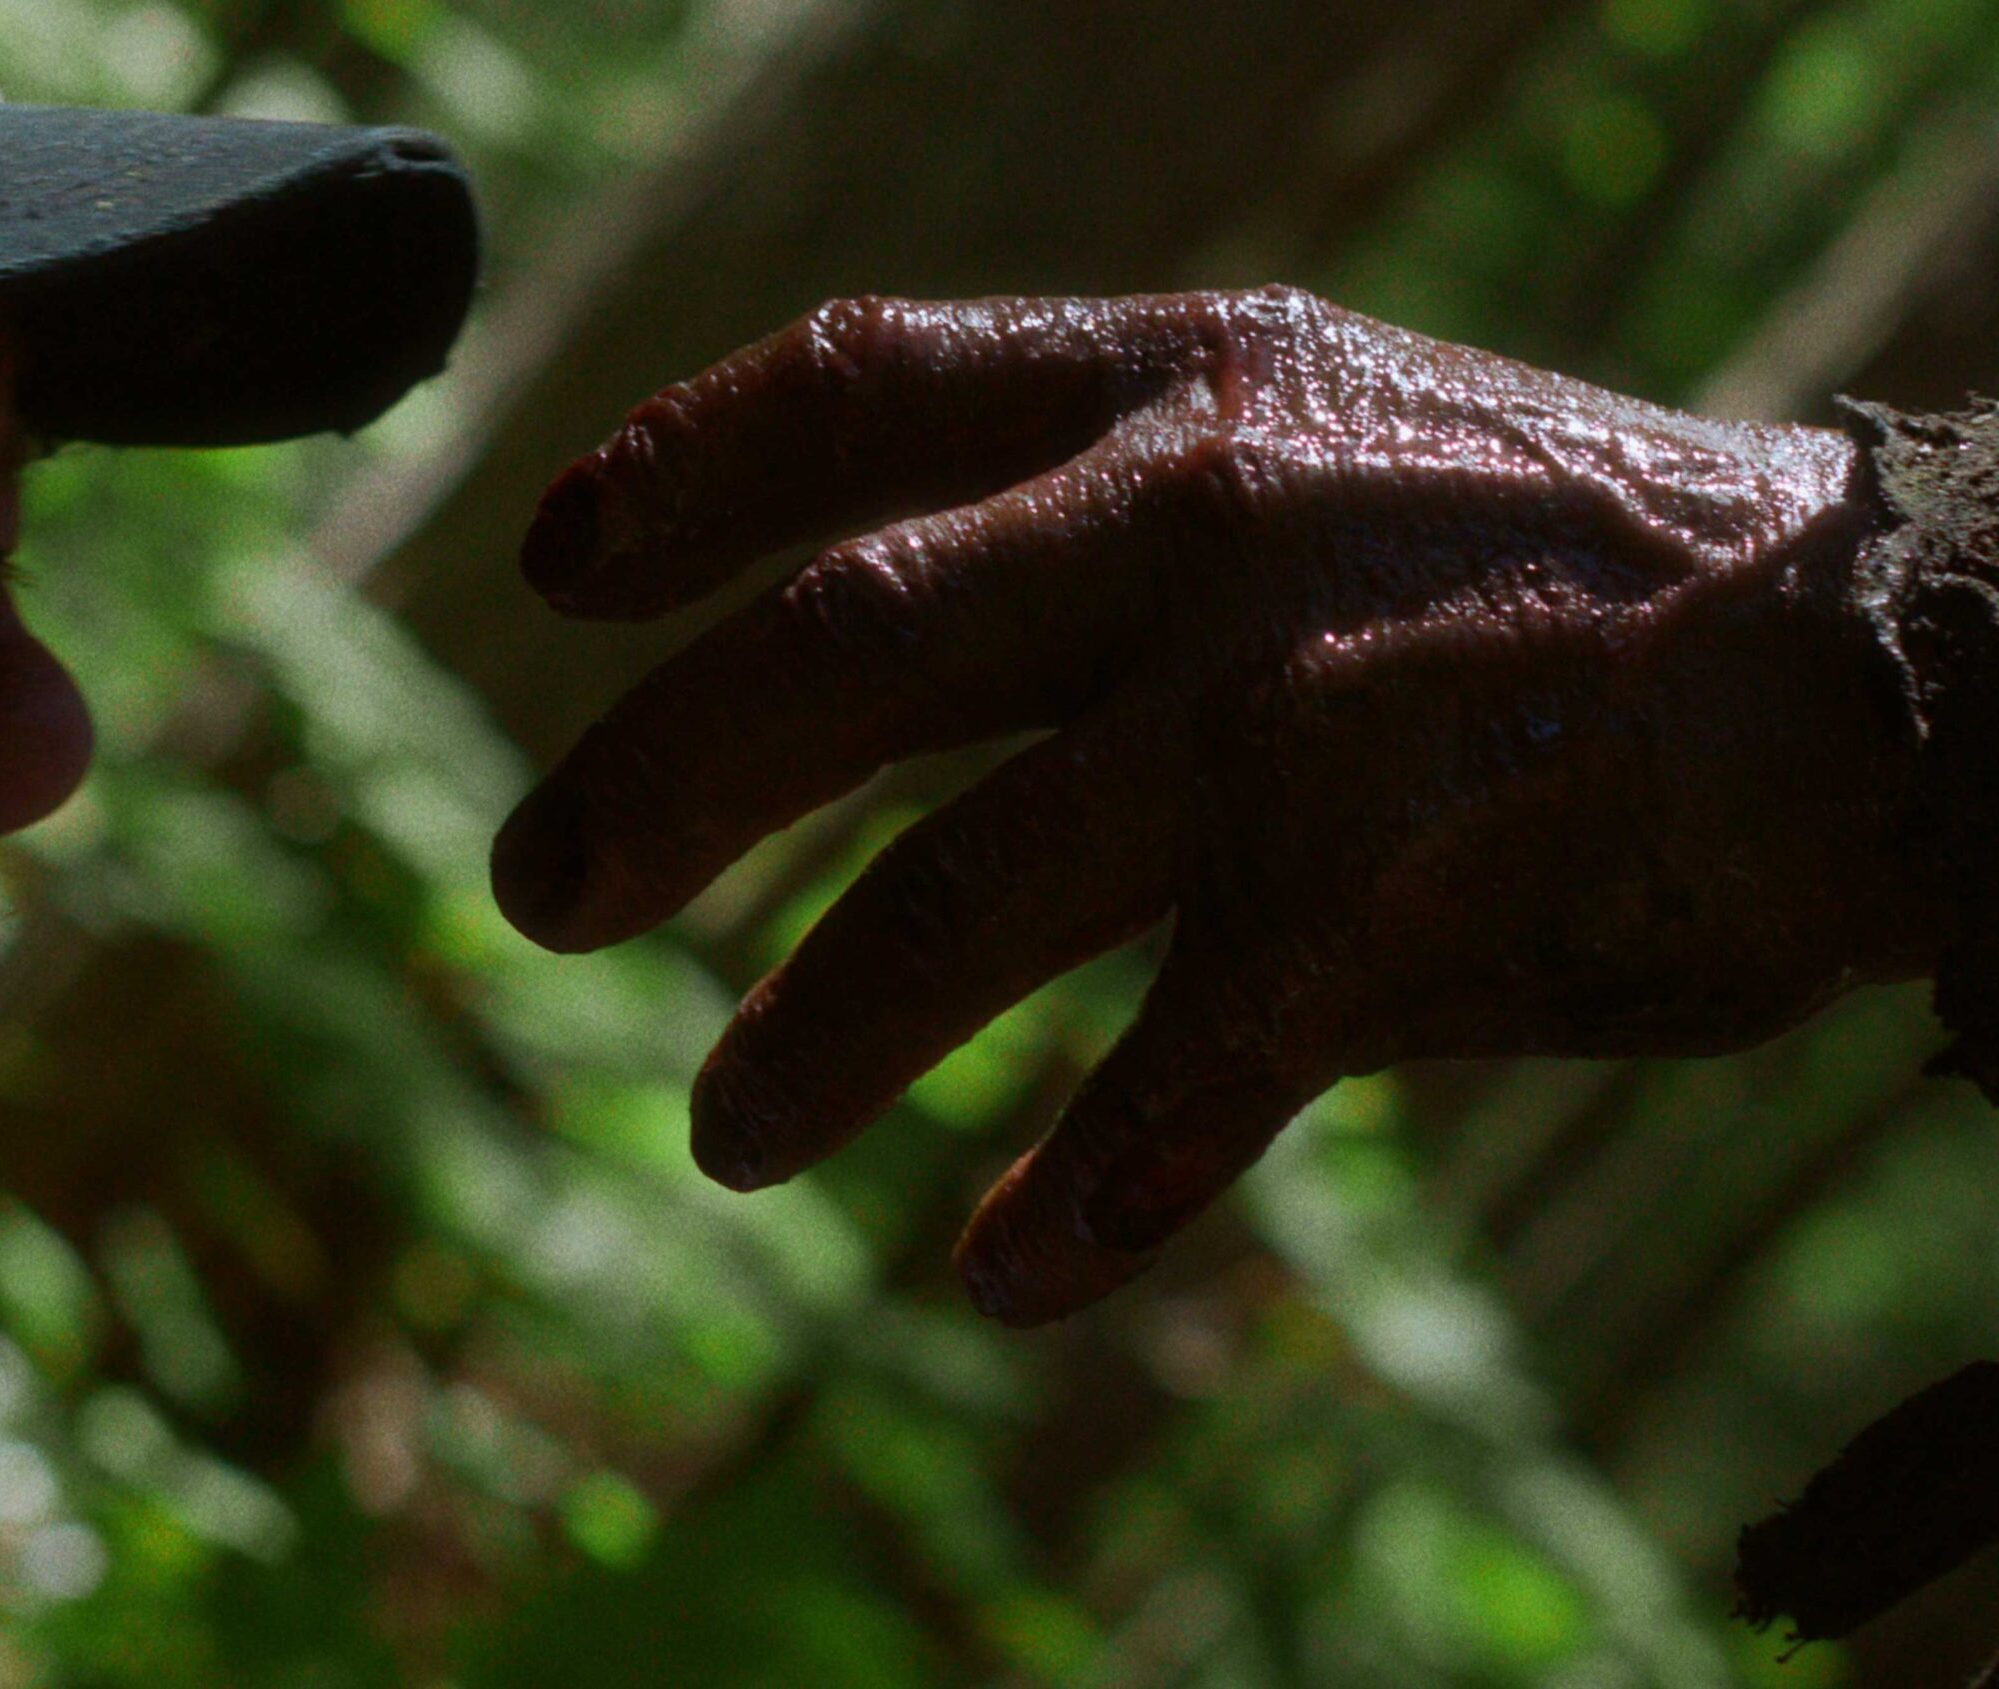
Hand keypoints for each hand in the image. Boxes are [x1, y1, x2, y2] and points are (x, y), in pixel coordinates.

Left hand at [490, 286, 1942, 1325]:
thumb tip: (838, 692)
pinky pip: (1181, 1073)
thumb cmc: (1533, 554)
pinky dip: (1081, 1186)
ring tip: (725, 1132)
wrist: (1861, 644)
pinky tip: (1007, 1269)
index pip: (861, 381)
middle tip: (539, 895)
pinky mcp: (1400, 894)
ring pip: (970, 887)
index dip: (681, 467)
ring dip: (822, 1032)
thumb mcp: (1303, 441)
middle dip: (664, 782)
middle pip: (845, 644)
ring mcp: (1294, 705)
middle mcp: (1205, 518)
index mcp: (1171, 383)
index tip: (553, 572)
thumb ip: (1087, 529)